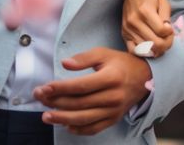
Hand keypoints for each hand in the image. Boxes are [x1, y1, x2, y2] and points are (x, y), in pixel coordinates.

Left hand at [34, 47, 151, 135]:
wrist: (144, 78)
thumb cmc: (121, 64)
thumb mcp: (104, 53)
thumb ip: (83, 58)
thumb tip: (64, 64)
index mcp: (111, 78)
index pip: (81, 86)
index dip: (60, 88)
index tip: (44, 87)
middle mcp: (113, 97)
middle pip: (79, 103)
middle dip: (56, 102)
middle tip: (39, 98)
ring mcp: (114, 110)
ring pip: (84, 119)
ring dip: (62, 119)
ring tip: (46, 116)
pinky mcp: (114, 119)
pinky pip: (94, 128)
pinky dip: (78, 129)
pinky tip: (66, 125)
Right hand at [121, 0, 173, 57]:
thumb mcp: (163, 1)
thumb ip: (166, 17)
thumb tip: (167, 32)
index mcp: (145, 11)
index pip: (162, 31)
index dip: (170, 33)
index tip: (170, 28)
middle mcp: (134, 21)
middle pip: (155, 43)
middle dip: (166, 43)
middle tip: (168, 38)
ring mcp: (127, 28)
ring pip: (146, 49)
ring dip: (157, 49)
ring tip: (161, 41)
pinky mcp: (124, 33)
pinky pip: (133, 50)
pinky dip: (143, 52)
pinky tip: (150, 47)